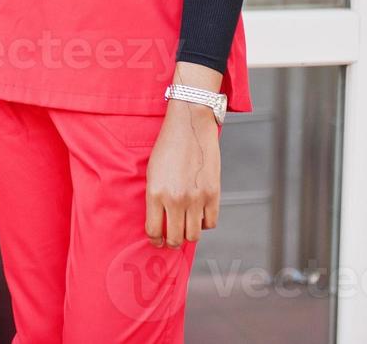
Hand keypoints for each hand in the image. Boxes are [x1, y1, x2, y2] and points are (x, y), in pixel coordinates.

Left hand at [145, 98, 221, 249]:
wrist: (190, 125)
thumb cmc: (168, 147)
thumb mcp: (153, 172)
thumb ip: (156, 198)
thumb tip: (161, 222)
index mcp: (155, 194)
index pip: (154, 231)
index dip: (155, 240)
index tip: (158, 240)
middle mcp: (175, 199)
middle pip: (175, 239)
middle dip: (172, 242)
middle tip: (172, 238)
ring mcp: (196, 198)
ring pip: (193, 235)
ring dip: (189, 234)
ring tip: (186, 227)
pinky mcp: (213, 194)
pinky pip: (210, 223)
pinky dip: (205, 223)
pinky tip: (199, 215)